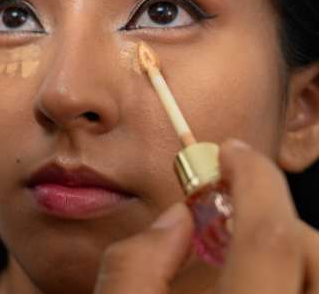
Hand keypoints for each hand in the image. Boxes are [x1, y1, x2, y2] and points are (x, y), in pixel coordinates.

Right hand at [93, 139, 318, 293]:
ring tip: (243, 259)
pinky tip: (253, 284)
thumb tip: (175, 219)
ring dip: (292, 252)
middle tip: (235, 219)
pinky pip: (310, 291)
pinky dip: (293, 279)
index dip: (254, 180)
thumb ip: (132, 268)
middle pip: (315, 253)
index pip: (269, 238)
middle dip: (280, 221)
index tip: (234, 154)